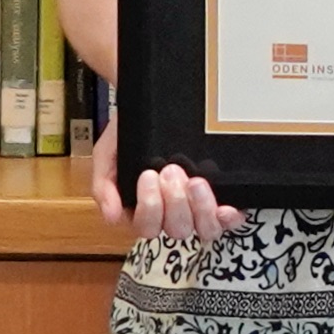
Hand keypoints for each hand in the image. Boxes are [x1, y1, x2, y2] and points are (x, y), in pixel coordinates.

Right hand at [96, 113, 242, 242]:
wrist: (157, 104)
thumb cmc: (132, 134)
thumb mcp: (109, 154)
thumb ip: (104, 184)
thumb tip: (111, 216)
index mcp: (144, 209)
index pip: (147, 227)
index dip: (149, 207)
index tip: (148, 174)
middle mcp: (172, 214)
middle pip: (177, 229)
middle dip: (174, 202)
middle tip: (171, 170)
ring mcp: (199, 208)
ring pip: (203, 229)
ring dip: (201, 209)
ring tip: (196, 181)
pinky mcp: (222, 200)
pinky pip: (229, 222)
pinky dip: (228, 219)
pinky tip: (226, 208)